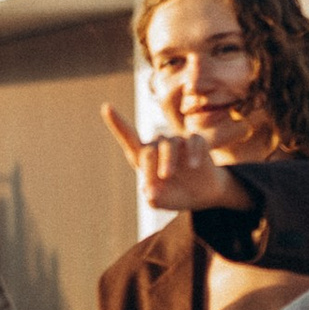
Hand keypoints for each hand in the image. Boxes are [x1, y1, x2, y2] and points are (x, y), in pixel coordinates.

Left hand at [101, 106, 255, 216]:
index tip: (106, 108)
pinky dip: (193, 152)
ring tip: (167, 175)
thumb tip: (149, 192)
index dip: (118, 123)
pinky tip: (194, 165)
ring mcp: (177, 142)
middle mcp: (159, 146)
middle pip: (150, 150)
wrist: (202, 196)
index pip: (129, 138)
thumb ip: (153, 198)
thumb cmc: (174, 195)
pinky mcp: (195, 142)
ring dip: (167, 160)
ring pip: (170, 145)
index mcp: (144, 157)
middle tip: (160, 179)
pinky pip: (193, 141)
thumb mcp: (161, 201)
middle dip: (150, 166)